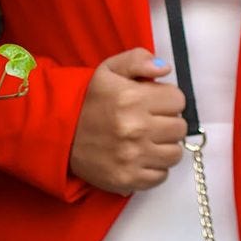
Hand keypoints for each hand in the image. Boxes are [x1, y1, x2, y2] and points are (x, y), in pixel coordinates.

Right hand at [69, 48, 186, 194]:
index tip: (155, 102)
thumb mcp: (109, 69)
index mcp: (131, 98)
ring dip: (164, 146)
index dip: (168, 99)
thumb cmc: (89, 101)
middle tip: (151, 121)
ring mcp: (132, 157)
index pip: (178, 100)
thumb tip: (165, 68)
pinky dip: (154, 167)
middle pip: (179, 128)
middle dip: (168, 122)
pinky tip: (140, 156)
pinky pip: (161, 176)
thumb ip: (138, 60)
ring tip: (147, 140)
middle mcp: (135, 129)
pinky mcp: (128, 179)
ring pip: (174, 153)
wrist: (61, 135)